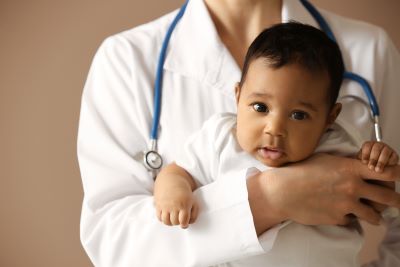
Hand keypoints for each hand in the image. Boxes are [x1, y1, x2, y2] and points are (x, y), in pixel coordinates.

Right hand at [154, 183, 197, 228]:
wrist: (171, 180)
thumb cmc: (184, 193)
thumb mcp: (193, 201)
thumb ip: (194, 214)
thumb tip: (188, 223)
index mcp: (184, 204)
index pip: (183, 221)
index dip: (184, 224)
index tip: (184, 223)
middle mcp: (174, 205)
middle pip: (175, 222)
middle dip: (177, 222)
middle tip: (178, 218)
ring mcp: (165, 205)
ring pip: (166, 222)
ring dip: (170, 222)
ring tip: (172, 218)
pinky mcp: (158, 205)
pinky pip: (159, 217)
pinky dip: (163, 219)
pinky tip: (167, 215)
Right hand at [247, 153, 399, 234]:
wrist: (282, 192)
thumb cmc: (300, 172)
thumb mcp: (326, 160)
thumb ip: (346, 164)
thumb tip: (359, 166)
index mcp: (351, 169)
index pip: (386, 173)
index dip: (395, 175)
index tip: (395, 178)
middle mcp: (353, 187)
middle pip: (388, 197)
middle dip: (395, 201)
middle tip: (396, 202)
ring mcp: (346, 205)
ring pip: (374, 215)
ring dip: (373, 214)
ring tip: (368, 212)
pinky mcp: (338, 218)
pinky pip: (351, 220)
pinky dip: (348, 218)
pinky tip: (338, 211)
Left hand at [358, 141, 398, 171]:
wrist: (376, 169)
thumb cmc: (367, 164)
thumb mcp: (359, 161)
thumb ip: (356, 160)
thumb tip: (350, 162)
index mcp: (369, 145)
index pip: (367, 146)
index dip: (365, 154)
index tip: (363, 162)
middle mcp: (378, 145)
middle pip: (376, 148)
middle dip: (373, 159)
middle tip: (370, 167)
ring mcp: (387, 149)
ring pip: (385, 152)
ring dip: (381, 162)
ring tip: (378, 170)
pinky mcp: (394, 155)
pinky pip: (393, 157)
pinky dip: (389, 163)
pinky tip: (385, 167)